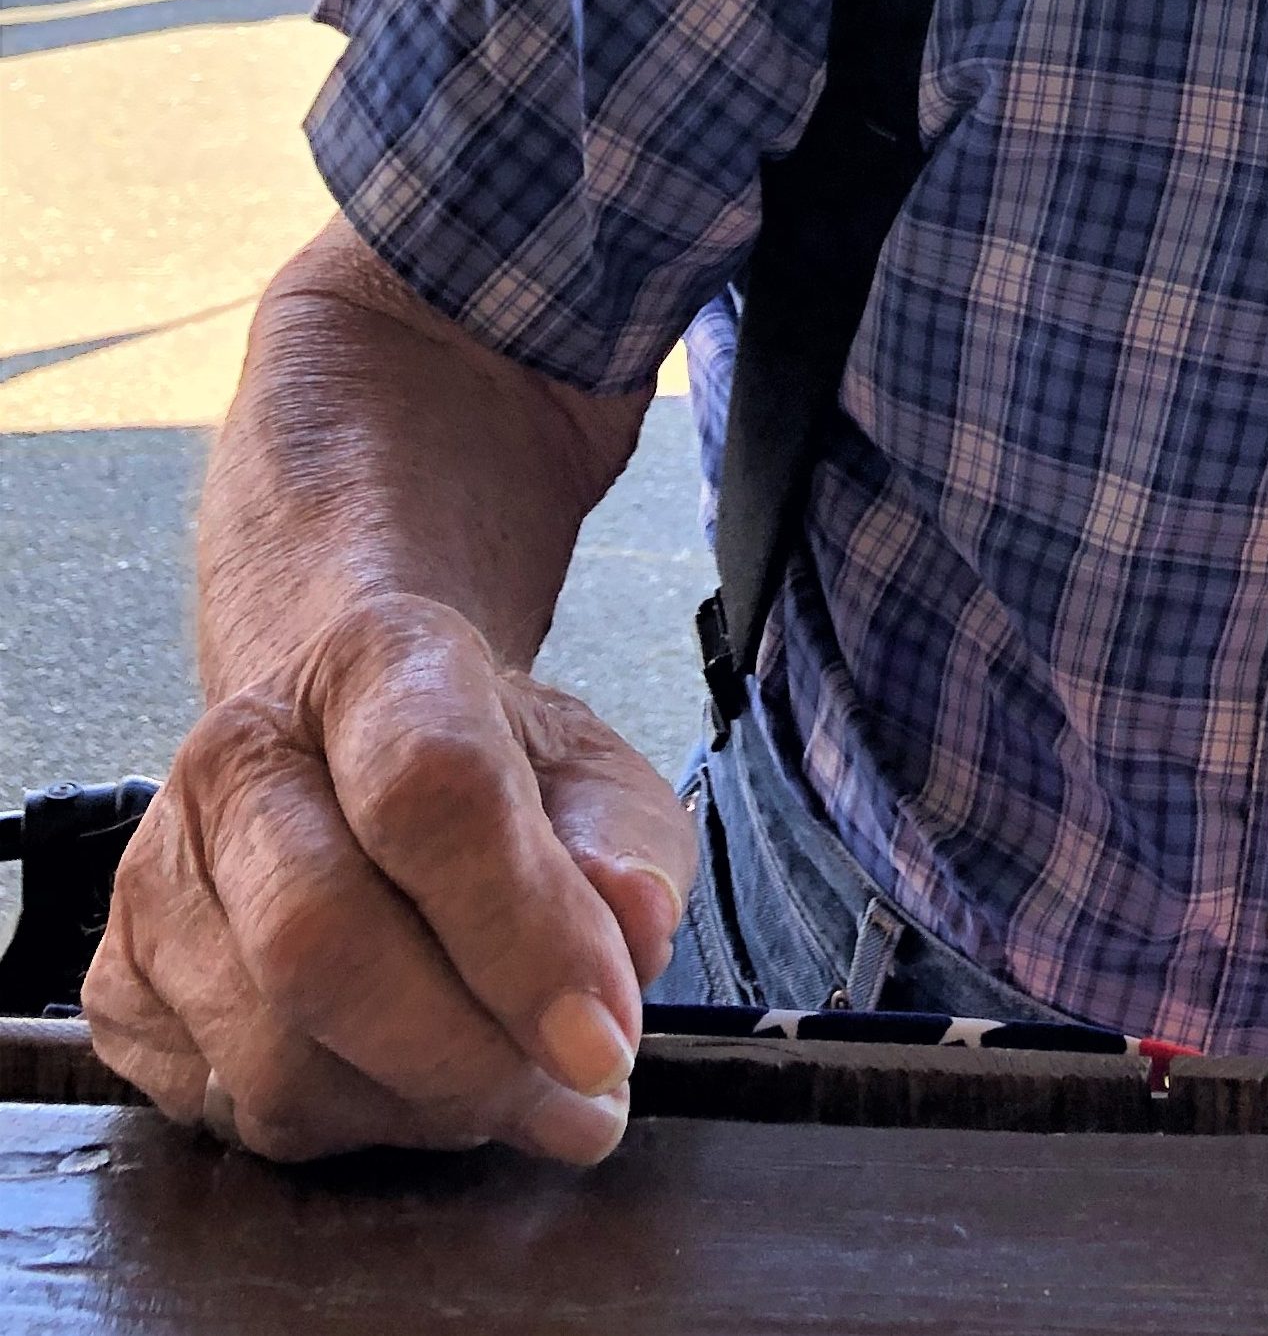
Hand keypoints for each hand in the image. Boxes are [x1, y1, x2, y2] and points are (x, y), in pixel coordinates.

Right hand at [83, 593, 693, 1165]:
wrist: (347, 739)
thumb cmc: (484, 760)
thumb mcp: (591, 772)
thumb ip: (628, 847)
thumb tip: (636, 929)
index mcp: (374, 658)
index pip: (433, 795)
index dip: (526, 934)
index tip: (605, 1040)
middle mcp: (237, 753)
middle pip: (322, 942)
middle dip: (467, 1055)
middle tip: (574, 1095)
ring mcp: (154, 873)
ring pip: (275, 1056)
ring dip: (421, 1108)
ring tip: (512, 1086)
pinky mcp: (113, 986)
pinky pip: (234, 1110)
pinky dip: (350, 1128)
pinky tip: (412, 1082)